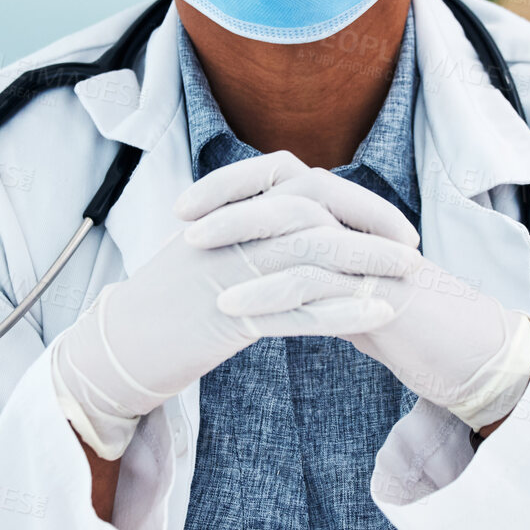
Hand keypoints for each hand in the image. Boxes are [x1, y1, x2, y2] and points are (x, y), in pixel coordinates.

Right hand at [52, 152, 417, 458]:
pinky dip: (344, 310)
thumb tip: (304, 225)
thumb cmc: (165, 306)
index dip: (351, 197)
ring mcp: (228, 270)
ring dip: (367, 263)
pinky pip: (298, 309)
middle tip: (412, 245)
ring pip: (312, 255)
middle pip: (313, 210)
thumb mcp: (207, 252)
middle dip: (370, 223)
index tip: (390, 219)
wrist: (118, 349)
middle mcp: (229, 230)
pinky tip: (379, 314)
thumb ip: (250, 231)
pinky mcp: (229, 315)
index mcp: (225, 210)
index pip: (298, 180)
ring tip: (409, 274)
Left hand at [186, 169, 529, 431]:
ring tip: (197, 260)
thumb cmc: (402, 322)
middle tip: (182, 222)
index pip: (284, 176)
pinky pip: (316, 285)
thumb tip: (259, 260)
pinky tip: (234, 309)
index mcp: (348, 216)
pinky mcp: (379, 291)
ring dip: (244, 244)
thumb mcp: (346, 285)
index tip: (186, 205)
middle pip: (288, 191)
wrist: (465, 354)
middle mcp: (359, 224)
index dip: (234, 184)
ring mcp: (372, 254)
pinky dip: (270, 293)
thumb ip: (311, 266)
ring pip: (299, 231)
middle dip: (230, 203)